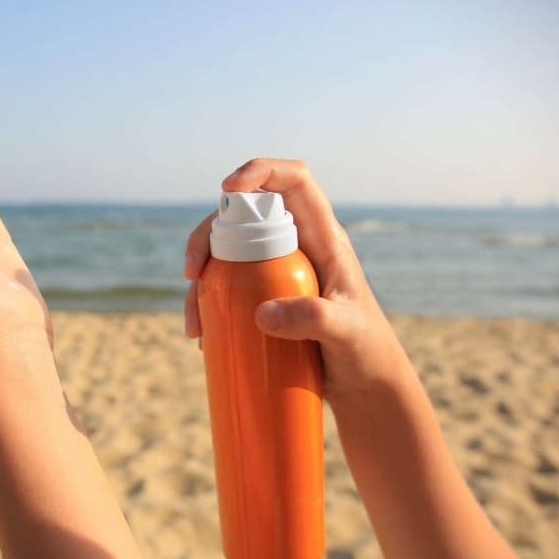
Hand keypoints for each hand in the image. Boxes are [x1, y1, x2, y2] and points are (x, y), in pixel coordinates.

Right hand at [183, 159, 403, 406]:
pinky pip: (227, 289)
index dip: (261, 172)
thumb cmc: (366, 352)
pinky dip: (207, 306)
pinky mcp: (264, 299)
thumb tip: (262, 313)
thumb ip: (314, 319)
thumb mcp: (346, 333)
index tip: (228, 188)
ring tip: (194, 324)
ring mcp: (277, 272)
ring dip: (200, 281)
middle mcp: (296, 247)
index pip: (294, 183)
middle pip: (243, 217)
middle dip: (207, 237)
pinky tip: (202, 335)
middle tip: (192, 274)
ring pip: (226, 254)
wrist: (365, 386)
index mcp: (323, 237)